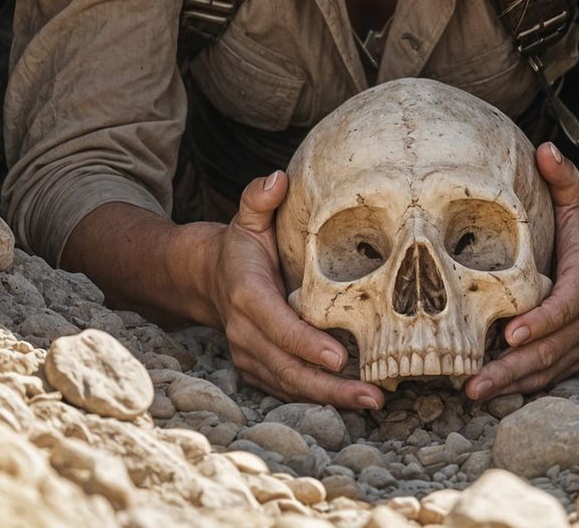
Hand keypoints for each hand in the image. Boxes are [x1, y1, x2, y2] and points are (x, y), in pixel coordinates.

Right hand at [203, 170, 385, 408]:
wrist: (207, 277)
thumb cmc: (240, 247)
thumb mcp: (248, 218)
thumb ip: (260, 199)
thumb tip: (278, 177)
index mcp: (247, 296)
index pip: (279, 327)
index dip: (308, 344)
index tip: (340, 358)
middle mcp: (245, 333)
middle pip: (288, 368)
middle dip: (329, 386)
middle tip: (371, 395)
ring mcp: (248, 355)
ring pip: (289, 385)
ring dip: (329, 398)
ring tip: (370, 401)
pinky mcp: (256, 368)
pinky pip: (285, 389)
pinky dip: (315, 398)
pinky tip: (349, 401)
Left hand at [464, 142, 578, 400]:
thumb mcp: (576, 199)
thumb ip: (561, 177)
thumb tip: (545, 147)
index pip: (566, 304)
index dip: (541, 320)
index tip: (511, 334)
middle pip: (553, 348)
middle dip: (513, 367)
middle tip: (475, 381)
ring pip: (548, 368)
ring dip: (512, 383)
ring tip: (474, 393)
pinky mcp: (576, 352)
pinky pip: (549, 374)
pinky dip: (522, 385)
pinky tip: (490, 393)